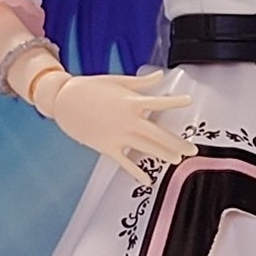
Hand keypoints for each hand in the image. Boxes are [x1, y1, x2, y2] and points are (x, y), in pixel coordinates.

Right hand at [39, 68, 194, 184]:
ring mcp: (118, 136)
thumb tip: (159, 76)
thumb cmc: (89, 88)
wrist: (63, 101)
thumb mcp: (117, 81)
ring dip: (164, 155)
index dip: (175, 102)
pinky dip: (136, 172)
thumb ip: (141, 83)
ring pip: (147, 148)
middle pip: (159, 135)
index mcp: (131, 102)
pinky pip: (125, 162)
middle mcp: (128, 121)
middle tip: (192, 149)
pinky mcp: (107, 147)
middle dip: (177, 143)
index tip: (189, 101)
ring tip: (178, 159)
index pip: (159, 103)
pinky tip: (147, 180)